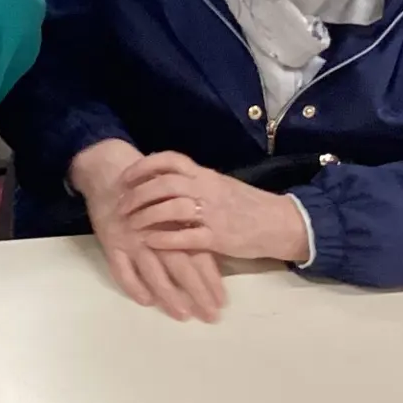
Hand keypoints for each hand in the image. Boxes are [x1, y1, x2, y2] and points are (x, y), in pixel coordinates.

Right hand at [73, 140, 223, 321]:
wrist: (109, 172)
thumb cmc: (147, 190)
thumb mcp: (173, 203)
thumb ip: (191, 226)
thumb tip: (218, 255)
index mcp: (175, 220)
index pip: (198, 253)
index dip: (211, 278)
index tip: (223, 302)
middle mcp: (156, 231)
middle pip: (180, 264)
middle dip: (197, 292)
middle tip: (211, 316)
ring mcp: (132, 239)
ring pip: (153, 271)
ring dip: (169, 295)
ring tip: (183, 315)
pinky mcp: (110, 244)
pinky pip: (121, 270)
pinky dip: (134, 287)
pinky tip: (146, 302)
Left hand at [118, 151, 308, 266]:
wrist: (281, 223)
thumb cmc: (248, 205)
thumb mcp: (220, 185)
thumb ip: (195, 183)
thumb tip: (164, 182)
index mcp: (206, 175)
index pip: (170, 160)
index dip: (144, 167)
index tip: (125, 177)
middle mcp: (207, 189)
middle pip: (164, 183)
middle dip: (138, 194)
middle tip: (121, 206)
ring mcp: (213, 213)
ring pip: (171, 207)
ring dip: (147, 215)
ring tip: (130, 225)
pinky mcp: (218, 238)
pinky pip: (186, 236)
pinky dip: (165, 238)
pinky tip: (150, 242)